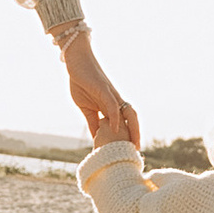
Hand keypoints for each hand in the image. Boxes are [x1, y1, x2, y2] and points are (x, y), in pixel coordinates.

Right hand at [65, 37, 140, 152]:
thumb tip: (95, 137)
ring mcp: (111, 95)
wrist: (76, 62)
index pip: (124, 122)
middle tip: (137, 150)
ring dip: (132, 128)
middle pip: (132, 118)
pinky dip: (115, 118)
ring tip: (133, 143)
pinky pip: (112, 105)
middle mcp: (115, 100)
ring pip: (127, 112)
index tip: (131, 150)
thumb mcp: (86, 108)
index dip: (130, 135)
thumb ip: (92, 122)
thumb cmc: (82, 82)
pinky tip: (115, 129)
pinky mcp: (103, 89)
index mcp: (111, 105)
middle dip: (136, 133)